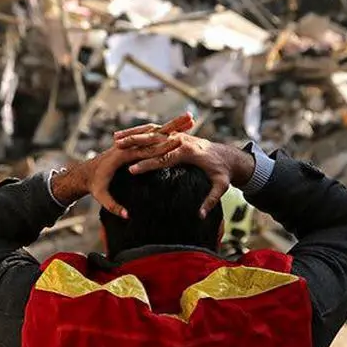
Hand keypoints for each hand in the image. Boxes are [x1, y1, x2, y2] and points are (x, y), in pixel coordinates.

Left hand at [51, 113, 195, 217]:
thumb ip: (113, 206)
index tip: (180, 141)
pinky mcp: (134, 144)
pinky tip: (181, 126)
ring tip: (192, 117)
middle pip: (155, 132)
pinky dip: (167, 129)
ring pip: (156, 130)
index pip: (145, 148)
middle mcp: (129, 144)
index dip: (162, 145)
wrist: (85, 173)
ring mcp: (132, 142)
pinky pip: (152, 134)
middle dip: (173, 126)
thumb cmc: (94, 184)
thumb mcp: (101, 196)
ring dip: (174, 124)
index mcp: (121, 155)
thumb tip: (127, 215)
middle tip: (192, 118)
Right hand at [113, 129, 254, 218]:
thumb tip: (200, 215)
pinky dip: (141, 132)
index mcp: (190, 152)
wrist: (231, 157)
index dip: (147, 165)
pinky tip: (126, 135)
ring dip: (134, 135)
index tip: (131, 171)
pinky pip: (156, 132)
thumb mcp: (221, 186)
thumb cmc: (224, 173)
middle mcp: (183, 140)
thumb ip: (210, 200)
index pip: (164, 158)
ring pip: (152, 133)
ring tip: (115, 140)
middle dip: (134, 145)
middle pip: (154, 142)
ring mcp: (180, 136)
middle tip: (116, 150)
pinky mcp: (178, 136)